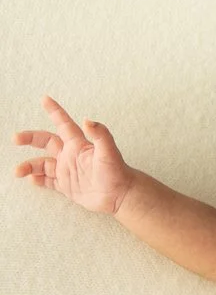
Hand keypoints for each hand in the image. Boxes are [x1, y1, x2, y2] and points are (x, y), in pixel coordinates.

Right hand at [13, 96, 132, 214]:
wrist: (120, 195)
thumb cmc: (117, 172)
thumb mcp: (109, 151)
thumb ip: (100, 135)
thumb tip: (88, 120)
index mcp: (79, 145)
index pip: (64, 124)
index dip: (55, 111)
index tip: (45, 99)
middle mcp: (71, 155)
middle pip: (46, 142)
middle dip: (30, 138)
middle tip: (16, 138)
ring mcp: (68, 171)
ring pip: (43, 165)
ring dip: (29, 166)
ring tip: (18, 171)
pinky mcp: (68, 186)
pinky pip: (49, 182)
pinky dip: (38, 180)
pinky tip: (31, 180)